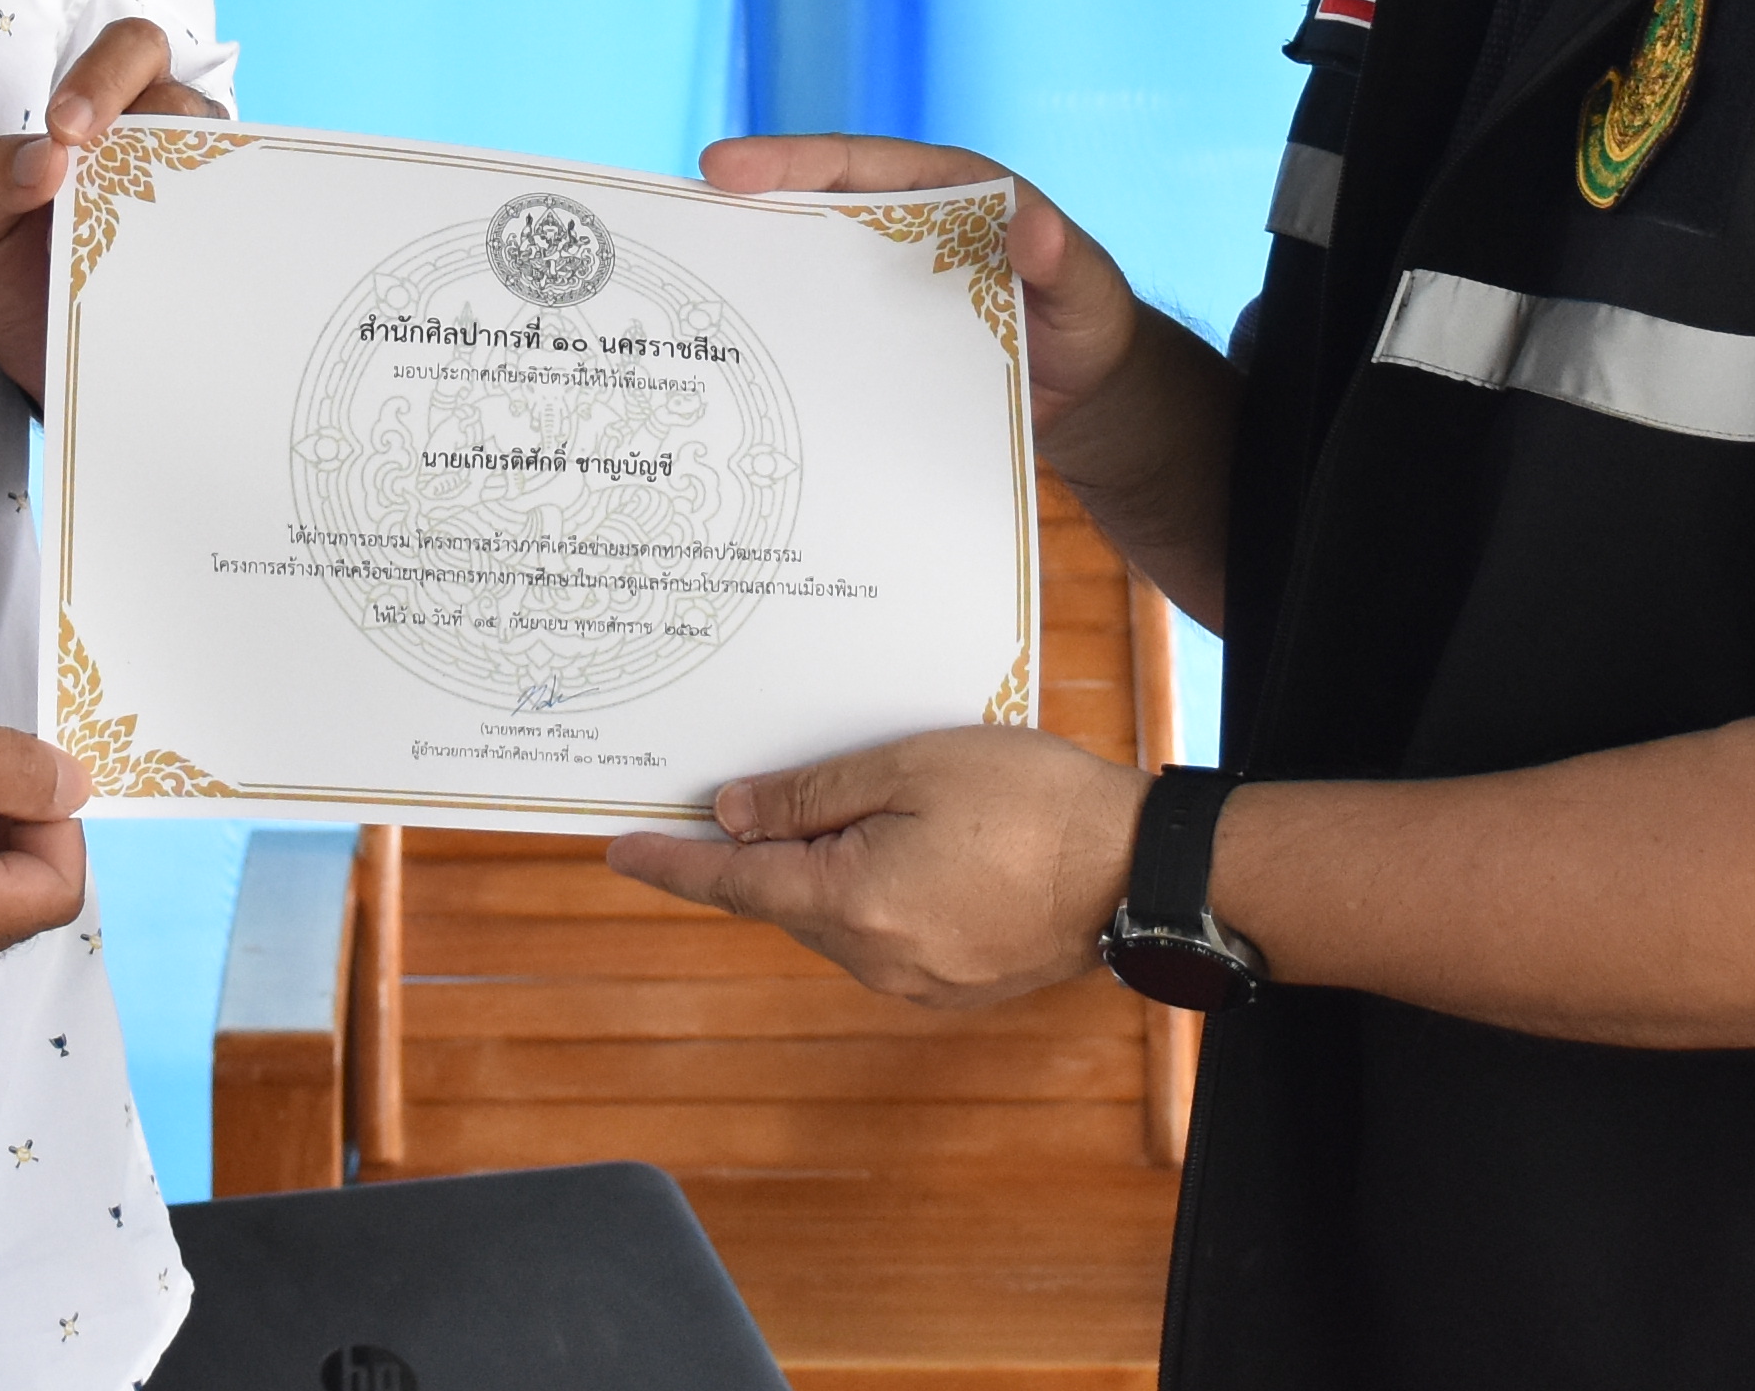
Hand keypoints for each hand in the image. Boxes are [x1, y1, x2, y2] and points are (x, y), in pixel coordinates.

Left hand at [0, 18, 190, 407]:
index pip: (132, 50)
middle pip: (186, 97)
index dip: (107, 74)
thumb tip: (47, 157)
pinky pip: (243, 229)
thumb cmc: (11, 273)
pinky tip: (181, 275)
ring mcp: (201, 196)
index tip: (66, 128)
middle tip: (99, 175)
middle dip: (146, 123)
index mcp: (104, 115)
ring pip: (221, 160)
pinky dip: (218, 244)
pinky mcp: (224, 252)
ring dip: (180, 190)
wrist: (43, 363)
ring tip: (139, 239)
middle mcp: (164, 141)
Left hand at [601, 726, 1145, 1012]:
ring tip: (868, 804)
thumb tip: (733, 816)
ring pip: (833, 919)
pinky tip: (907, 847)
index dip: (672, 866)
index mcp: (854, 903)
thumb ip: (811, 797)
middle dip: (765, 852)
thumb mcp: (908, 768)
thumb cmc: (1030, 803)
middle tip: (759, 789)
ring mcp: (916, 983)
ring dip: (825, 869)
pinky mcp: (952, 986)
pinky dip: (868, 893)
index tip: (619, 851)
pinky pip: (880, 936)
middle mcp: (875, 959)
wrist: (1134, 869)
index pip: (735, 885)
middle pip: (786, 901)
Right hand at [699, 137, 1150, 430]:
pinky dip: (782, 338)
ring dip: (752, 275)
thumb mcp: (1088, 291)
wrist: (1088, 395)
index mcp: (944, 190)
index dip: (788, 160)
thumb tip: (1037, 226)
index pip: (855, 162)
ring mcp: (883, 284)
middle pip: (811, 207)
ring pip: (805, 268)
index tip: (723, 166)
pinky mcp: (878, 338)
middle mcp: (901, 228)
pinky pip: (823, 330)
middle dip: (744, 209)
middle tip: (678, 219)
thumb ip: (1064, 261)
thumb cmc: (1090, 320)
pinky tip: (736, 364)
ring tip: (684, 288)